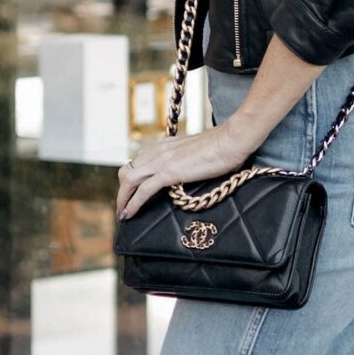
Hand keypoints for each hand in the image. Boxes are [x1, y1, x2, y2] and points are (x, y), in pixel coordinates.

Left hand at [116, 126, 260, 218]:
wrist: (231, 140)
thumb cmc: (223, 147)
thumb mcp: (197, 152)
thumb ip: (187, 161)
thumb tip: (189, 172)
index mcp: (164, 145)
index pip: (138, 162)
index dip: (130, 180)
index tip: (130, 193)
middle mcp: (158, 151)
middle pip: (127, 171)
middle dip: (122, 191)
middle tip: (123, 207)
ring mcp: (161, 161)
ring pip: (129, 180)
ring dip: (123, 199)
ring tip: (123, 213)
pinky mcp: (168, 173)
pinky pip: (143, 191)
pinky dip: (133, 204)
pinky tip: (130, 213)